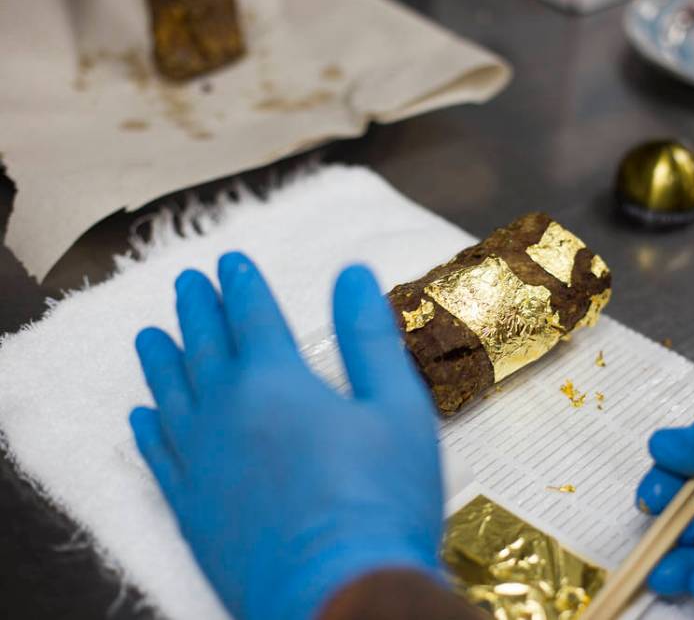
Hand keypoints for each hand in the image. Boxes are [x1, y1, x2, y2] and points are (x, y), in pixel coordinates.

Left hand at [130, 253, 442, 619]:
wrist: (339, 592)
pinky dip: (147, 431)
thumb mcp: (397, 408)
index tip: (229, 261)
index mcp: (277, 382)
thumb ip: (369, 337)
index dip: (241, 284)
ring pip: (170, 395)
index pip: (252, 316)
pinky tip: (142, 417)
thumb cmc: (380, 499)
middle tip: (187, 282)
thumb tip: (352, 276)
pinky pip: (158, 457)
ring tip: (151, 335)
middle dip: (197, 310)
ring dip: (161, 360)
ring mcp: (201, 462)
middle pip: (204, 347)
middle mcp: (226, 413)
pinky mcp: (191, 508)